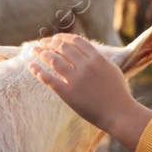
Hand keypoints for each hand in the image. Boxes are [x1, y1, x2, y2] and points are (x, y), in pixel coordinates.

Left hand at [27, 34, 151, 150]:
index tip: (54, 38)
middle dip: (49, 43)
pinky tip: (31, 65)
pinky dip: (38, 71)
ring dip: (41, 53)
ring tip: (34, 50)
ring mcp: (77, 80)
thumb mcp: (111, 69)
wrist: (119, 114)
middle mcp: (86, 66)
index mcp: (97, 58)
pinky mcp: (68, 94)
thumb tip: (85, 49)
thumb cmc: (117, 93)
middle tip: (41, 43)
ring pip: (54, 60)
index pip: (75, 41)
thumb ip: (98, 58)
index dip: (62, 38)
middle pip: (63, 48)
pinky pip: (49, 79)